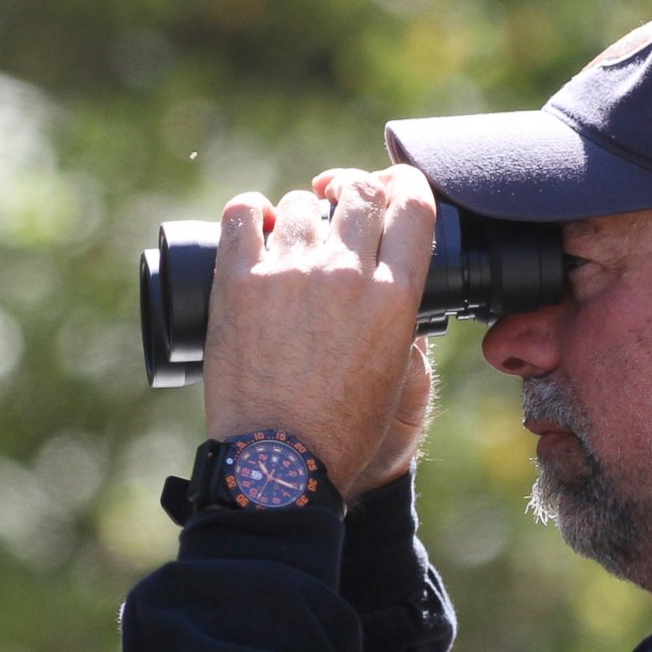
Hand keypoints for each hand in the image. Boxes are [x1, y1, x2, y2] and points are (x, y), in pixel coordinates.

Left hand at [201, 163, 438, 497]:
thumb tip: (394, 280)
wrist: (279, 464)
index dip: (406, 188)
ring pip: (299, 203)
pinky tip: (252, 221)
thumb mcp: (395, 373)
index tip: (394, 191)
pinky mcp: (238, 282)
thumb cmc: (341, 431)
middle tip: (339, 203)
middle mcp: (346, 273)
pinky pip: (241, 215)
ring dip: (300, 212)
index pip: (413, 208)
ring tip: (291, 236)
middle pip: (359, 192)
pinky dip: (249, 211)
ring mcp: (289, 273)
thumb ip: (402, 321)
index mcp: (394, 297)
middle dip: (353, 190)